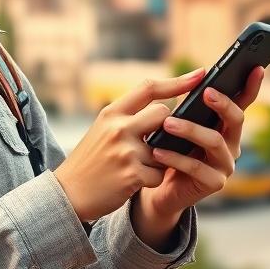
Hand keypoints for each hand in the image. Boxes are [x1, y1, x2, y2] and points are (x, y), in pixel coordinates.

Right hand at [53, 67, 208, 221]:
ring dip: (159, 159)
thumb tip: (164, 109)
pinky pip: (159, 174)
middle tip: (156, 141)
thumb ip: (129, 117)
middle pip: (163, 114)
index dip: (177, 81)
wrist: (68, 193)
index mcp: (112, 113)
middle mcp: (119, 127)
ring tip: (138, 167)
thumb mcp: (103, 129)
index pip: (149, 88)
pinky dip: (152, 179)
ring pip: (165, 147)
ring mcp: (126, 151)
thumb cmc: (90, 160)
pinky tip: (135, 181)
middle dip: (167, 128)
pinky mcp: (132, 175)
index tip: (200, 74)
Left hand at [141, 66, 265, 218]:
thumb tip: (195, 75)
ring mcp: (225, 165)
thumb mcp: (178, 122)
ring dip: (191, 130)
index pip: (243, 102)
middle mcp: (231, 144)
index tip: (256, 67)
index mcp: (225, 126)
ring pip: (215, 142)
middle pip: (236, 120)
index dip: (252, 85)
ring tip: (168, 123)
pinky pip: (197, 168)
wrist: (159, 189)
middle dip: (223, 104)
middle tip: (205, 92)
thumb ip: (189, 104)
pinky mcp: (214, 183)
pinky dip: (176, 158)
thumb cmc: (169, 149)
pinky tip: (158, 151)